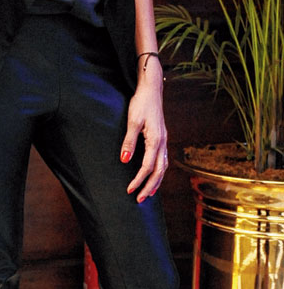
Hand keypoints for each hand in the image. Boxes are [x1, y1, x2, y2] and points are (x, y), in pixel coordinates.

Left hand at [120, 64, 167, 202]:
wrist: (151, 89)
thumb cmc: (141, 103)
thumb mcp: (132, 121)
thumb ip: (129, 141)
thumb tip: (125, 160)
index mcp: (156, 140)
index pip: (148, 167)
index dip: (138, 180)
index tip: (129, 190)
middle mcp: (163, 143)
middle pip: (159, 172)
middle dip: (149, 187)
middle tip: (139, 199)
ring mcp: (164, 141)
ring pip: (164, 167)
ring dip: (156, 182)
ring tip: (148, 194)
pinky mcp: (162, 138)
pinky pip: (163, 160)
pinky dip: (159, 172)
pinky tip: (154, 176)